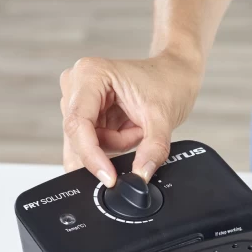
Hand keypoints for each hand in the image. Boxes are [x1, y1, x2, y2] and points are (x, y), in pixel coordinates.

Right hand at [60, 52, 202, 185]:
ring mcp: (78, 100)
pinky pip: (93, 144)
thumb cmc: (168, 82)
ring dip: (114, 145)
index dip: (91, 155)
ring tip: (136, 125)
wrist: (175, 74)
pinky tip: (128, 128)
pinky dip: (113, 144)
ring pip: (86, 145)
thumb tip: (140, 176)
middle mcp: (76, 84)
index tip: (108, 177)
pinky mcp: (85, 114)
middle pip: (79, 137)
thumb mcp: (164, 117)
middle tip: (139, 133)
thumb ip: (152, 149)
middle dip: (110, 147)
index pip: (77, 123)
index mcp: (90, 74)